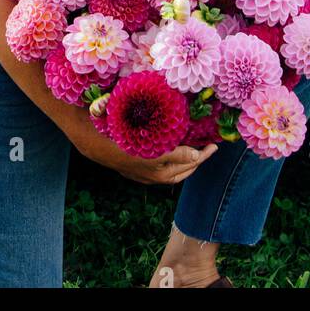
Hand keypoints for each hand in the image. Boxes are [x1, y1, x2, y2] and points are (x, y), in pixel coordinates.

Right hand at [74, 127, 217, 184]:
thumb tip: (196, 155)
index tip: (213, 145)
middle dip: (199, 160)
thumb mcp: (150, 139)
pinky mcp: (138, 174)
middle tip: (210, 148)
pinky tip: (175, 157)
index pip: (188, 162)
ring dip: (186, 165)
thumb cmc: (123, 135)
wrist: (96, 143)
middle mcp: (155, 174)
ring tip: (197, 153)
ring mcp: (146, 175)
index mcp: (160, 168)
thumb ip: (175, 151)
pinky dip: (173, 167)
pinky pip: (162, 174)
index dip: (202, 154)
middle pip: (183, 171)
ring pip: (173, 174)